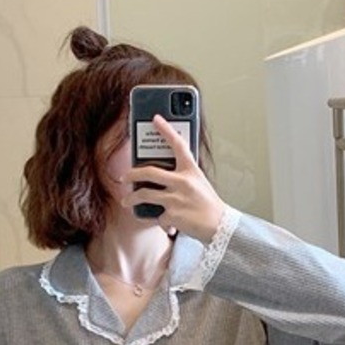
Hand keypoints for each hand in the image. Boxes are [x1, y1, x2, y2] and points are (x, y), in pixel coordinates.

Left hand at [132, 116, 222, 242]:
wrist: (220, 226)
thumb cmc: (208, 204)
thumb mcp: (199, 182)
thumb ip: (183, 175)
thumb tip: (160, 174)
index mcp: (191, 170)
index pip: (178, 144)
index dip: (166, 129)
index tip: (156, 119)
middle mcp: (182, 181)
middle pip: (149, 171)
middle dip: (131, 174)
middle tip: (123, 176)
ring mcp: (176, 198)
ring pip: (145, 194)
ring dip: (131, 198)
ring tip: (126, 201)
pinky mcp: (172, 215)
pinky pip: (157, 215)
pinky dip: (159, 219)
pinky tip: (166, 222)